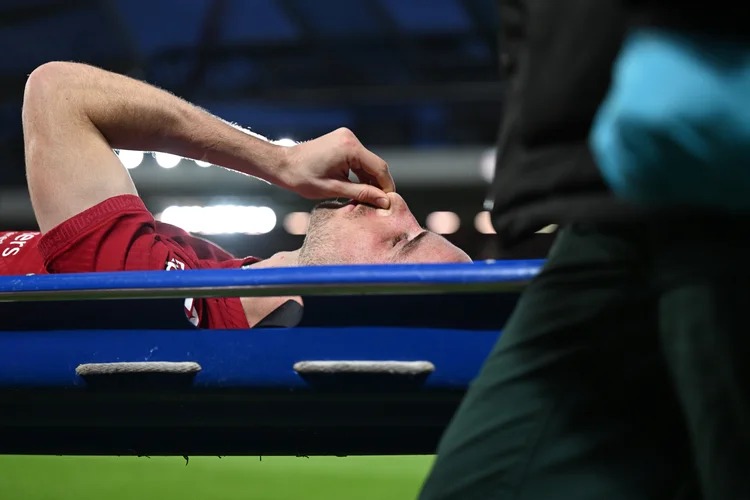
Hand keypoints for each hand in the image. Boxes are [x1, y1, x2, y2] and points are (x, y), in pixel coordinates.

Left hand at [279, 128, 395, 207]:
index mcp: (350, 148)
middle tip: (378, 204)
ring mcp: (346, 138)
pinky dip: (360, 174)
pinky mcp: (342, 142)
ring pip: (367, 163)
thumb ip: (362, 193)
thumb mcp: (334, 189)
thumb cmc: (303, 177)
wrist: (283, 165)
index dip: (386, 187)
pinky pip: (358, 159)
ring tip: (367, 199)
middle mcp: (350, 138)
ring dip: (369, 180)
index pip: (379, 168)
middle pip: (374, 165)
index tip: (388, 203)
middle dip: (378, 184)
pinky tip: (358, 188)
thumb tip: (384, 201)